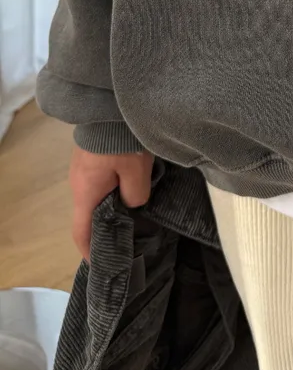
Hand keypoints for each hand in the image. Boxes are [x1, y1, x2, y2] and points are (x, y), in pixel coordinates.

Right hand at [69, 147, 154, 261]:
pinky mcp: (91, 155)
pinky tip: (130, 187)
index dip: (89, 251)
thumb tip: (134, 204)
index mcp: (86, 193)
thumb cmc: (121, 142)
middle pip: (89, 213)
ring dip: (111, 205)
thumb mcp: (136, 172)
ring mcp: (82, 167)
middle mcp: (79, 183)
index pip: (81, 231)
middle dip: (105, 227)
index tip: (100, 264)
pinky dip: (112, 189)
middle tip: (127, 237)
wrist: (108, 104)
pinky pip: (100, 180)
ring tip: (133, 211)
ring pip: (96, 195)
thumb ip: (135, 195)